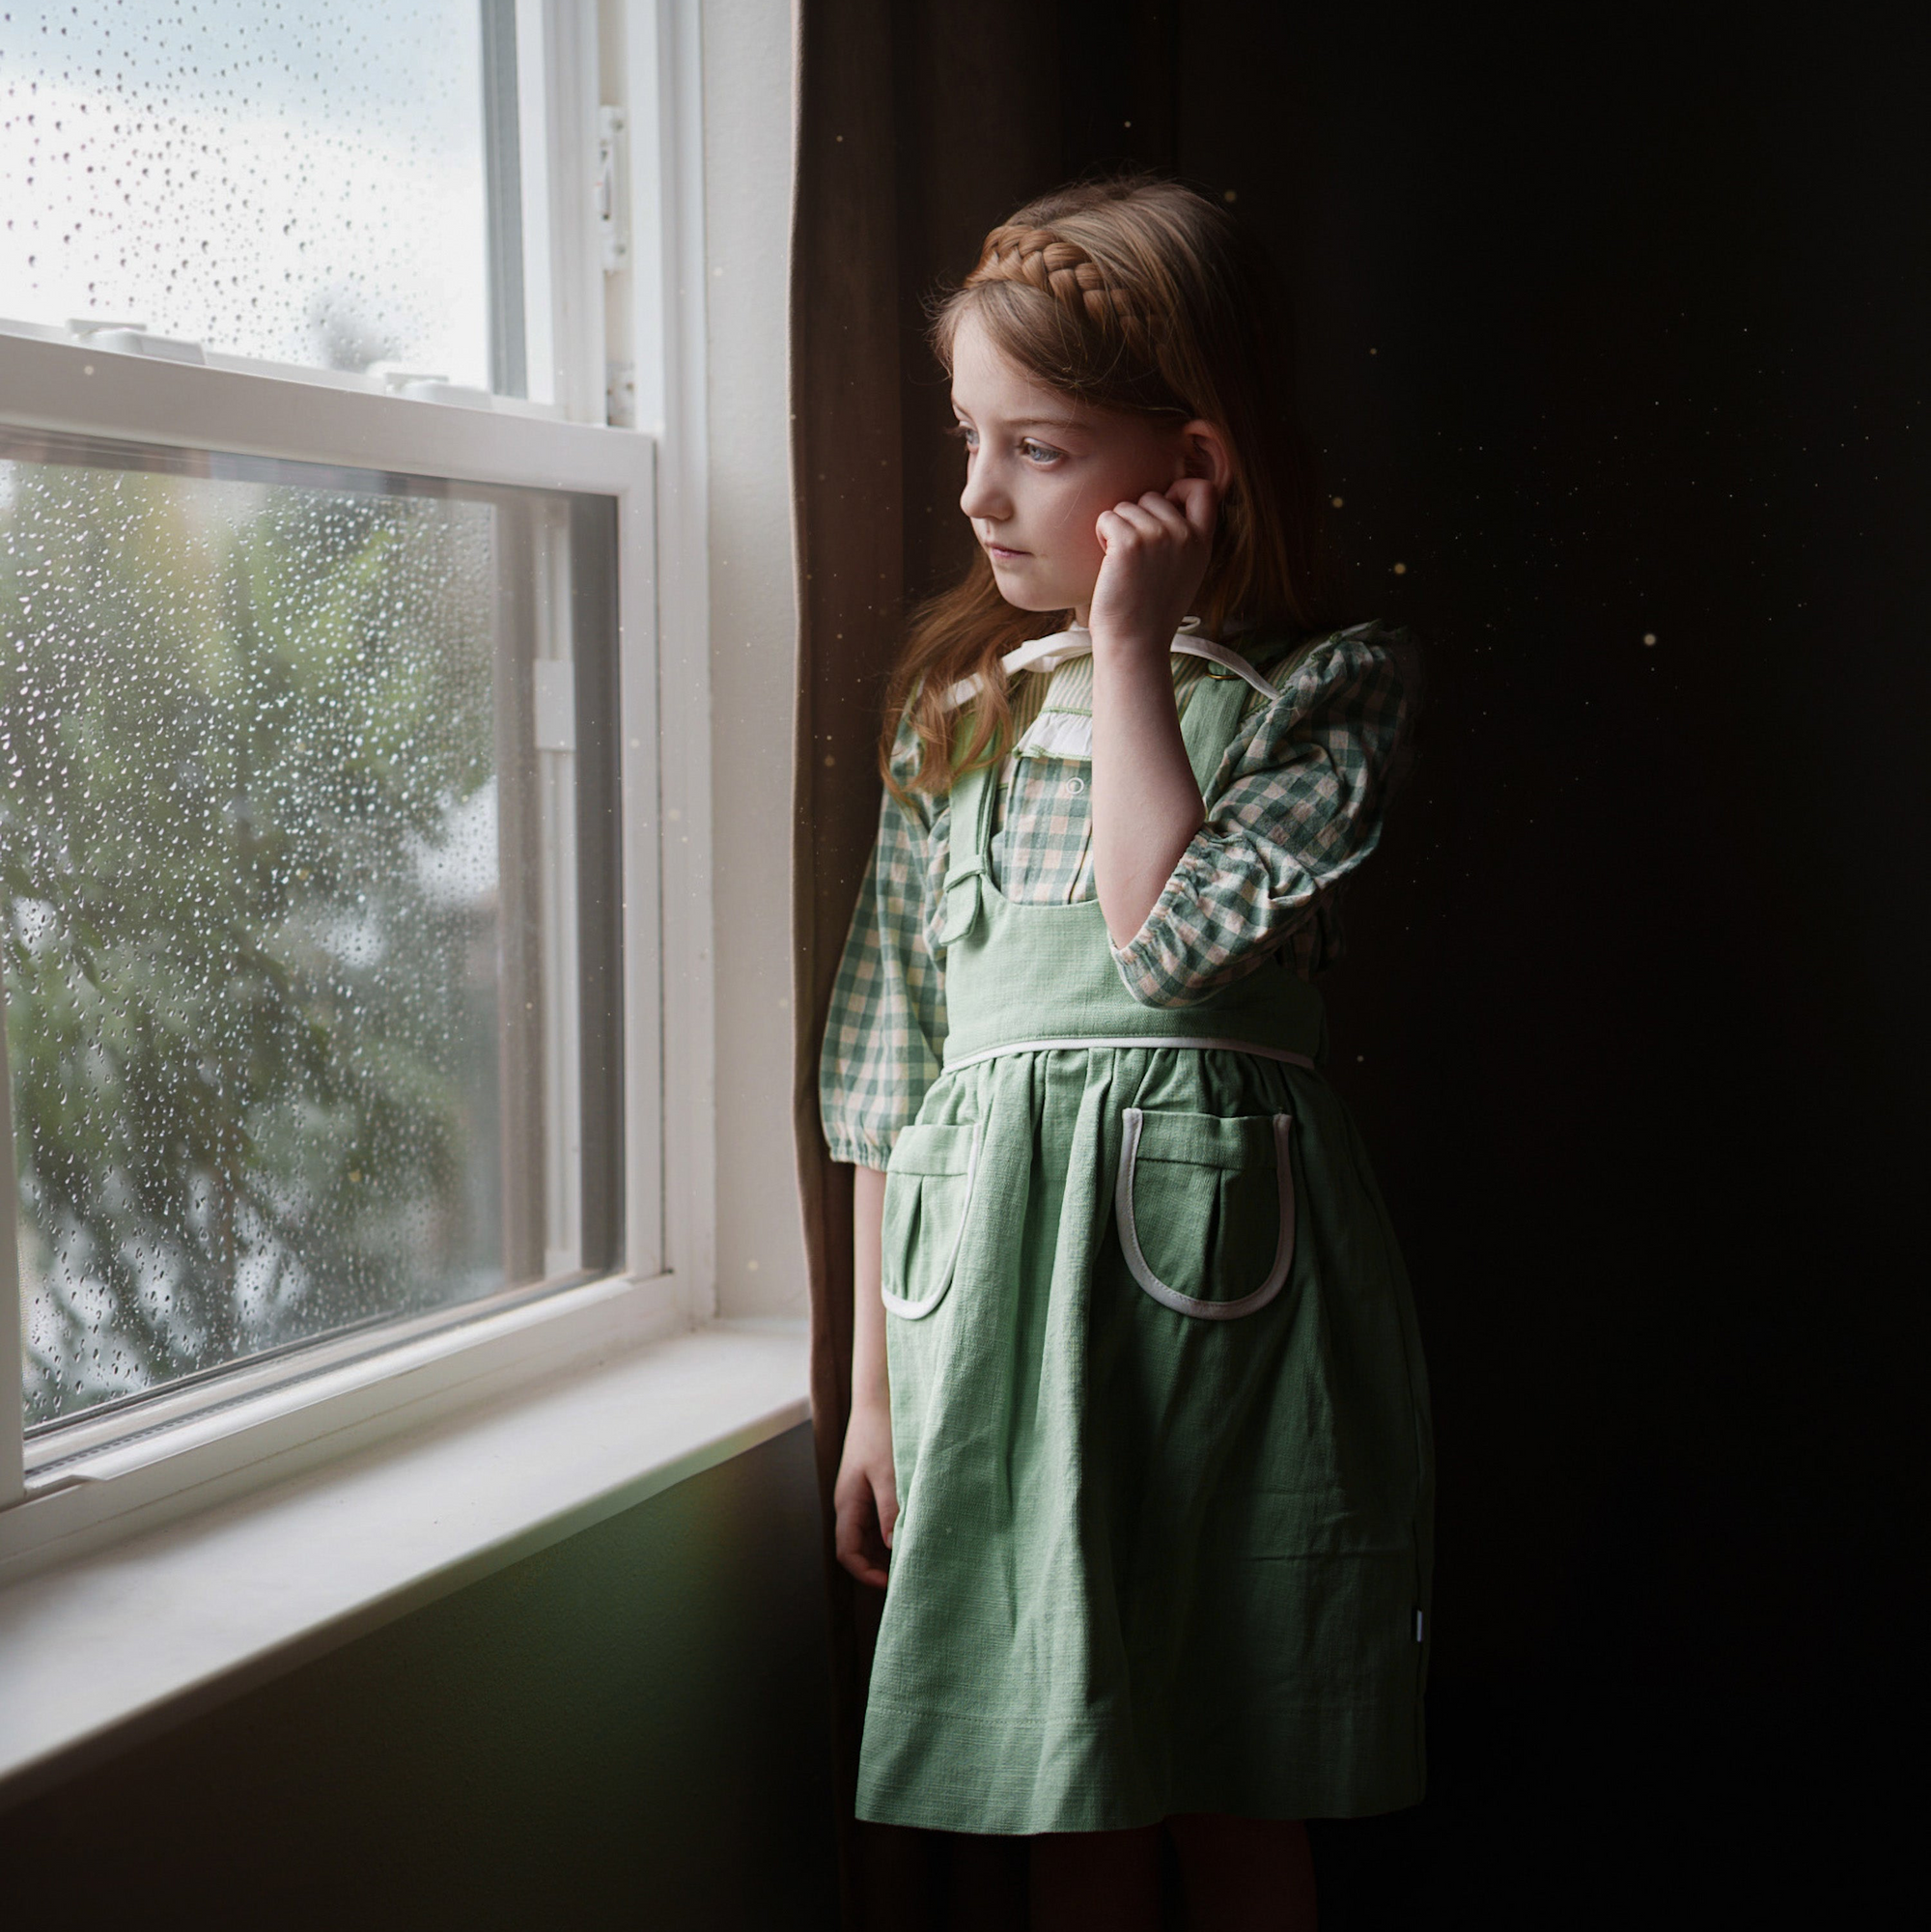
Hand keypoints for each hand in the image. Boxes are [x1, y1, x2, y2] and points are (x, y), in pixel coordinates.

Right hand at [834, 1399, 897, 1588]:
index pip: (847, 1552)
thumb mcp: (889, 1473)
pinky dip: (894, 1528)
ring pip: (870, 1534)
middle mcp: (851, 1502)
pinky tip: (914, 1527)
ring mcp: (862, 1494)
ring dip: (888, 1547)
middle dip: (879, 1564)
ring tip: (915, 1552)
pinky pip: (880, 1517)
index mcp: (848, 1503)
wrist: (880, 1397)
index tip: (892, 1581)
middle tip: (909, 1570)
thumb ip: (891, 1510)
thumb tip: (894, 1546)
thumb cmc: (881, 1431)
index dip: (866, 1573)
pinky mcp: (874, 1484)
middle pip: (858, 1548)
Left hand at [1087, 476, 1219, 655]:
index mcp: (1202, 544)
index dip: (1181, 488)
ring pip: (1126, 506)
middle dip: (1136, 517)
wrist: (1134, 644)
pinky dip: (1100, 535)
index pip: (1205, 489)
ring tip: (1122, 565)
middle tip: (1133, 554)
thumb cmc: (1149, 613)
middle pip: (1153, 496)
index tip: (1164, 506)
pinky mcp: (1130, 542)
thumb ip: (1182, 539)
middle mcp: (1185, 536)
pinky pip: (1106, 518)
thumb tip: (1166, 502)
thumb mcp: (1183, 573)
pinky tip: (1109, 563)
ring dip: (1116, 530)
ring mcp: (1159, 536)